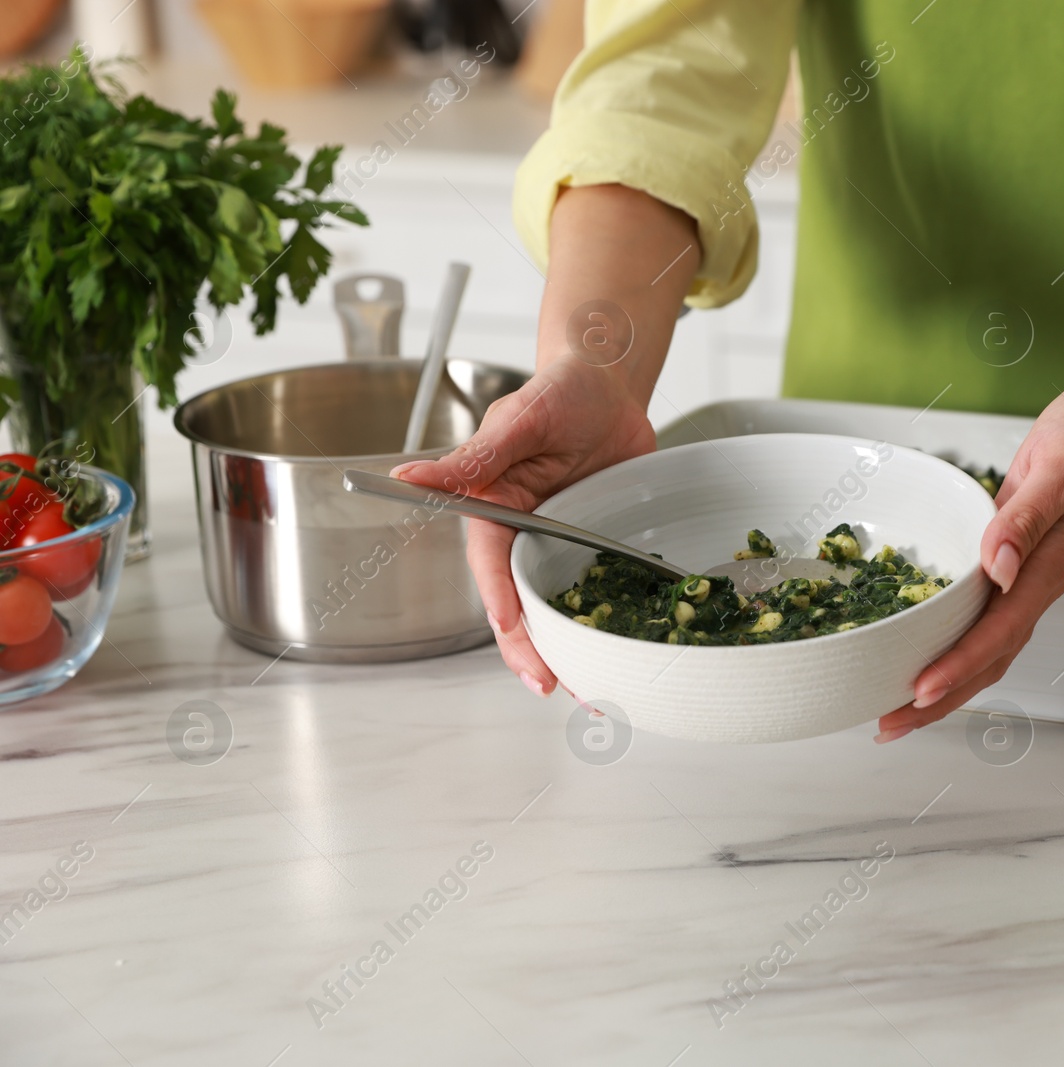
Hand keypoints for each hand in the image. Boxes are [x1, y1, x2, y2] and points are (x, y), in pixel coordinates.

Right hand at [392, 357, 655, 692]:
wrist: (609, 381)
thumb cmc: (557, 391)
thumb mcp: (518, 421)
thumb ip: (471, 458)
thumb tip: (407, 476)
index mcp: (493, 506)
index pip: (490, 564)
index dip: (501, 601)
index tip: (513, 633)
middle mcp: (524, 532)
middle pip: (519, 601)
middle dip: (530, 647)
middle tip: (549, 684)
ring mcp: (562, 542)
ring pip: (556, 604)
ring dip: (567, 647)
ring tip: (589, 689)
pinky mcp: (596, 542)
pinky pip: (599, 587)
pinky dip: (608, 620)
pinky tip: (621, 653)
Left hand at [874, 376, 1063, 741]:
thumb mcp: (1063, 463)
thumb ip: (1028, 517)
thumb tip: (998, 567)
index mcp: (1050, 563)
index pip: (999, 631)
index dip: (959, 665)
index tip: (919, 690)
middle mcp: (1039, 579)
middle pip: (990, 657)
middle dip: (942, 698)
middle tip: (889, 724)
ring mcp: (1028, 574)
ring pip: (987, 645)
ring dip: (947, 682)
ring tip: (898, 709)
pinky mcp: (1017, 558)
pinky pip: (984, 615)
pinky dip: (955, 643)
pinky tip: (925, 652)